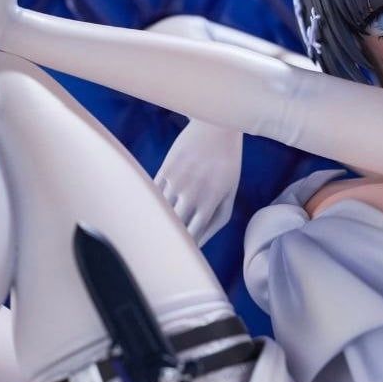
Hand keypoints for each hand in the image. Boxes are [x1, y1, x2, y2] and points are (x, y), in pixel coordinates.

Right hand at [155, 119, 242, 246]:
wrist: (216, 127)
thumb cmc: (228, 162)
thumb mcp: (230, 191)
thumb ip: (217, 219)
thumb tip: (201, 242)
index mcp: (209, 203)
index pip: (192, 236)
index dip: (186, 247)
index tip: (181, 254)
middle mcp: (190, 195)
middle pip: (175, 226)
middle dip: (171, 238)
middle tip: (163, 249)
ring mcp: (175, 182)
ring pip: (162, 212)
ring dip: (159, 222)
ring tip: (155, 232)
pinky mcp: (165, 170)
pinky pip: (155, 195)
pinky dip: (153, 204)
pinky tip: (152, 210)